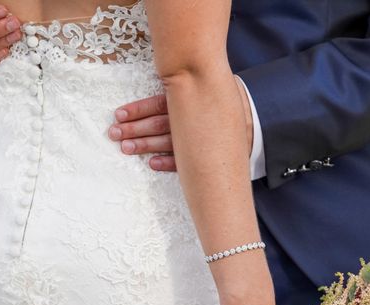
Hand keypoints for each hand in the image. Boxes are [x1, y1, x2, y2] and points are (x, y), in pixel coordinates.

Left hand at [109, 76, 253, 171]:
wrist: (255, 120)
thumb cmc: (223, 102)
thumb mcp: (207, 87)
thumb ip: (185, 87)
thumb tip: (164, 76)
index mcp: (192, 100)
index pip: (160, 104)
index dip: (138, 109)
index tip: (118, 114)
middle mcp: (194, 119)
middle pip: (159, 124)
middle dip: (134, 128)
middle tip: (114, 133)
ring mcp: (200, 139)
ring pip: (169, 143)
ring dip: (146, 145)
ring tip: (126, 148)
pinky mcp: (208, 155)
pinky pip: (186, 161)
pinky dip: (169, 163)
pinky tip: (152, 163)